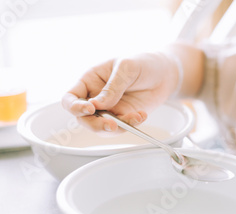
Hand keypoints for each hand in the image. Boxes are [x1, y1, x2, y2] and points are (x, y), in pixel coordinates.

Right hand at [61, 52, 179, 132]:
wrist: (164, 74)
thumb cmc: (142, 64)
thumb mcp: (126, 68)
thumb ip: (112, 87)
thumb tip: (98, 105)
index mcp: (89, 81)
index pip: (71, 98)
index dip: (74, 107)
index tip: (90, 109)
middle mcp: (96, 97)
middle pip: (83, 119)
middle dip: (96, 124)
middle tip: (112, 125)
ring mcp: (109, 110)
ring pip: (101, 127)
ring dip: (116, 128)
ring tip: (134, 118)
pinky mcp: (123, 118)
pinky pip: (120, 128)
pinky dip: (130, 126)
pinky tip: (141, 115)